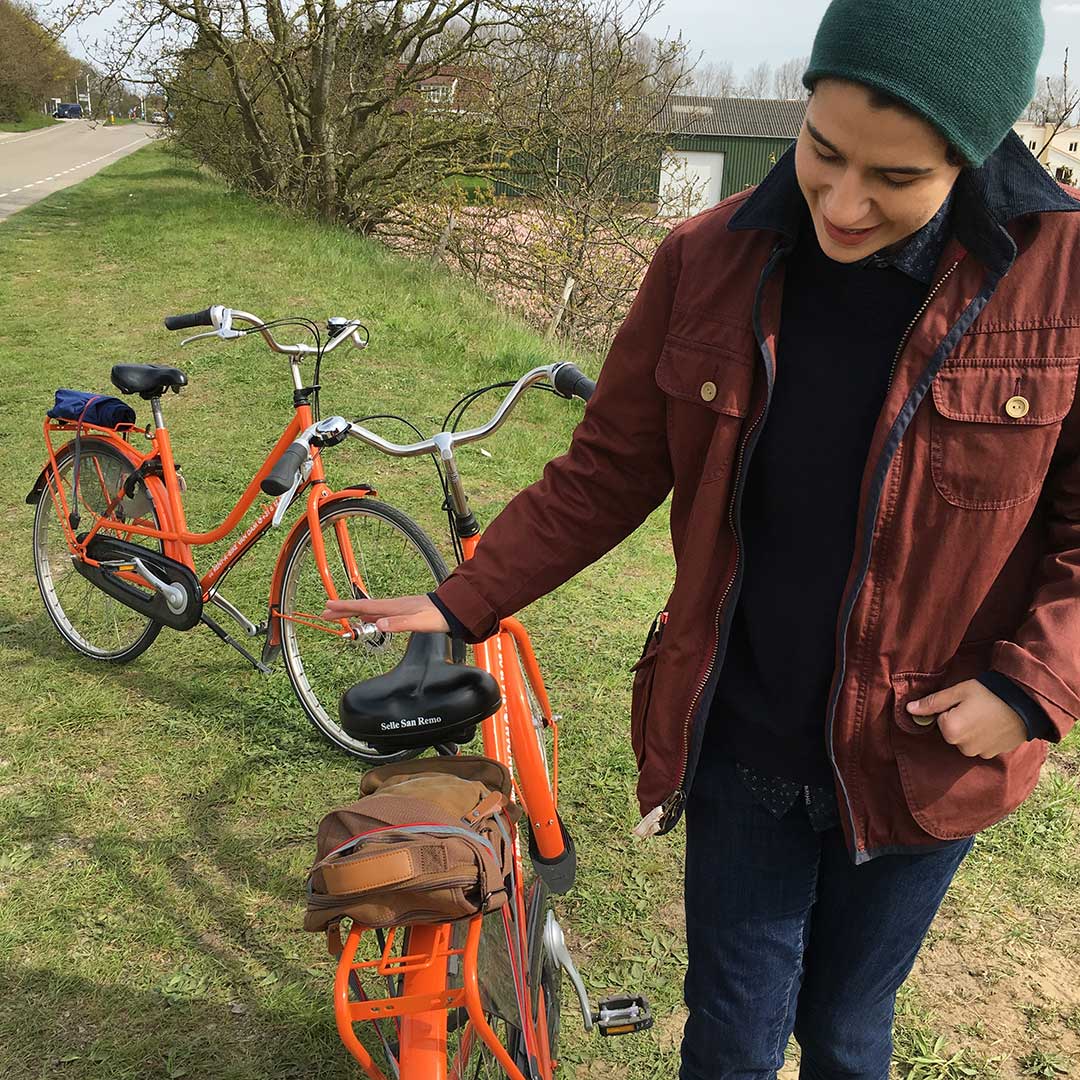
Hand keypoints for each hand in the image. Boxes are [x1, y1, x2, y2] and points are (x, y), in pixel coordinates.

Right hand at [320, 594, 449, 633]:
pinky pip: (379, 614)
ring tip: (339, 616)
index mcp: (394, 607)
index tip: (328, 606)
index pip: (365, 607)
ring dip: (353, 613)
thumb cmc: (438, 616)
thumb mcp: (420, 622)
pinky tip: (368, 620)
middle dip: (343, 610)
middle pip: (363, 608)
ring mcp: (397, 608)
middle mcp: (393, 605)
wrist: (454, 609)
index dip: (346, 607)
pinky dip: (368, 617)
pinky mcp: (403, 612)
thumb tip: (379, 625)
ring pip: (370, 611)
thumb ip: (400, 623)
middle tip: (324, 613)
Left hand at [906, 679, 1026, 757]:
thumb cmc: (989, 694)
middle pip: (951, 732)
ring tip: (987, 715)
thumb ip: (932, 703)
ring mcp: (979, 753)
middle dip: (959, 720)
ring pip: (965, 739)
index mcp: (951, 732)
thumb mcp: (958, 692)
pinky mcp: (993, 755)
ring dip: (972, 729)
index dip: (949, 709)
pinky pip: (980, 745)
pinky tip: (994, 724)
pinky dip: (984, 736)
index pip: (939, 720)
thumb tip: (909, 709)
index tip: (964, 702)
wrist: (1026, 703)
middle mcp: (963, 747)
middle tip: (976, 707)